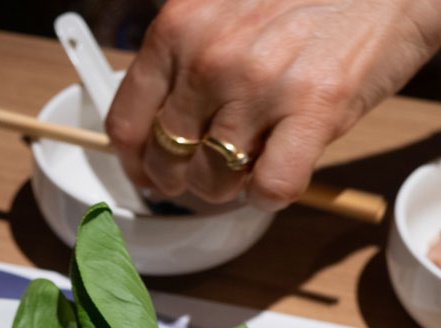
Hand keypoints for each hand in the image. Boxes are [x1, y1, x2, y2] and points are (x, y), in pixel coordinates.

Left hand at [104, 0, 440, 209]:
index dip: (135, 161)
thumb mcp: (226, 10)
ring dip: (232, 187)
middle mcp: (211, 56)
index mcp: (179, 26)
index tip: (149, 172)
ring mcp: (260, 85)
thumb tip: (156, 125)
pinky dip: (273, 194)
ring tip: (256, 159)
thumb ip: (186, 57)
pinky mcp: (313, 111)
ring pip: (214, 180)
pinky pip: (271, 190)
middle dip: (186, 178)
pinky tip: (284, 172)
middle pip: (167, 159)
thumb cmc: (312, 0)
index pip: (126, 121)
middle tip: (213, 169)